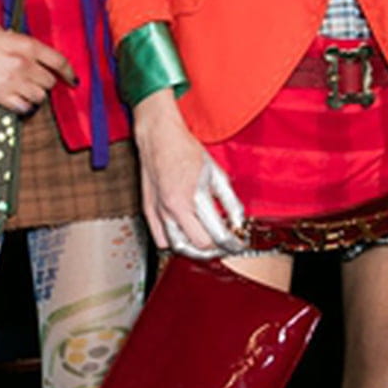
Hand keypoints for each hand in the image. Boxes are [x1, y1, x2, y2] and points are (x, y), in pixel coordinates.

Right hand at [0, 17, 75, 111]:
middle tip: (34, 80)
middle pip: (49, 82)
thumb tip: (22, 50)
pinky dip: (22, 106)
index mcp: (26, 45)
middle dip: (44, 81)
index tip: (72, 79)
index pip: (58, 61)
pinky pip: (23, 108)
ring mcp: (12, 81)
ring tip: (23, 89)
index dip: (68, 72)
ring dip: (34, 94)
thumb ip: (15, 41)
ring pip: (39, 97)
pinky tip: (16, 99)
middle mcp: (23, 64)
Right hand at [133, 88, 245, 256]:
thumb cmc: (184, 150)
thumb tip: (238, 220)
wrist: (159, 137)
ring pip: (178, 247)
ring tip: (207, 245)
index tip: (238, 244)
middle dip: (216, 249)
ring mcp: (159, 211)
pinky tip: (186, 236)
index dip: (232, 244)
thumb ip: (230, 201)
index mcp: (194, 196)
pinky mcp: (149, 212)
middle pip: (199, 246)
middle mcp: (174, 207)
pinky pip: (161, 240)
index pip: (217, 234)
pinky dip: (176, 243)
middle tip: (226, 246)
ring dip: (195, 251)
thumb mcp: (216, 173)